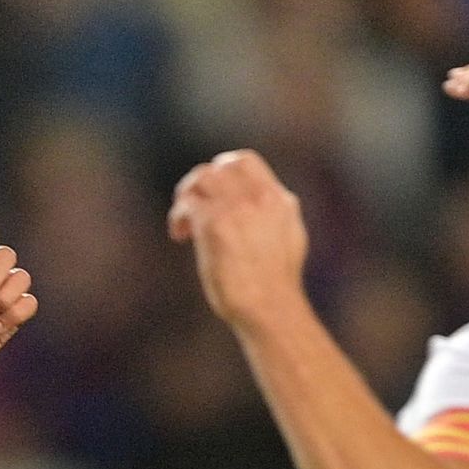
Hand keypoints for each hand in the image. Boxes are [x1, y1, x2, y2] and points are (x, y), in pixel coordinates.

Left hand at [167, 150, 310, 333]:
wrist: (271, 307)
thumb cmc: (277, 284)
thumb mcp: (290, 237)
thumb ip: (276, 215)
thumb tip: (271, 206)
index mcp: (278, 199)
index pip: (245, 161)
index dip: (221, 172)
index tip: (214, 195)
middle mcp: (259, 198)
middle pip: (221, 165)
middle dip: (201, 181)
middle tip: (192, 206)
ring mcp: (237, 209)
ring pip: (202, 177)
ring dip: (186, 195)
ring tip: (185, 222)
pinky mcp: (215, 226)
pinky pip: (187, 203)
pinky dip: (178, 216)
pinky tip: (180, 236)